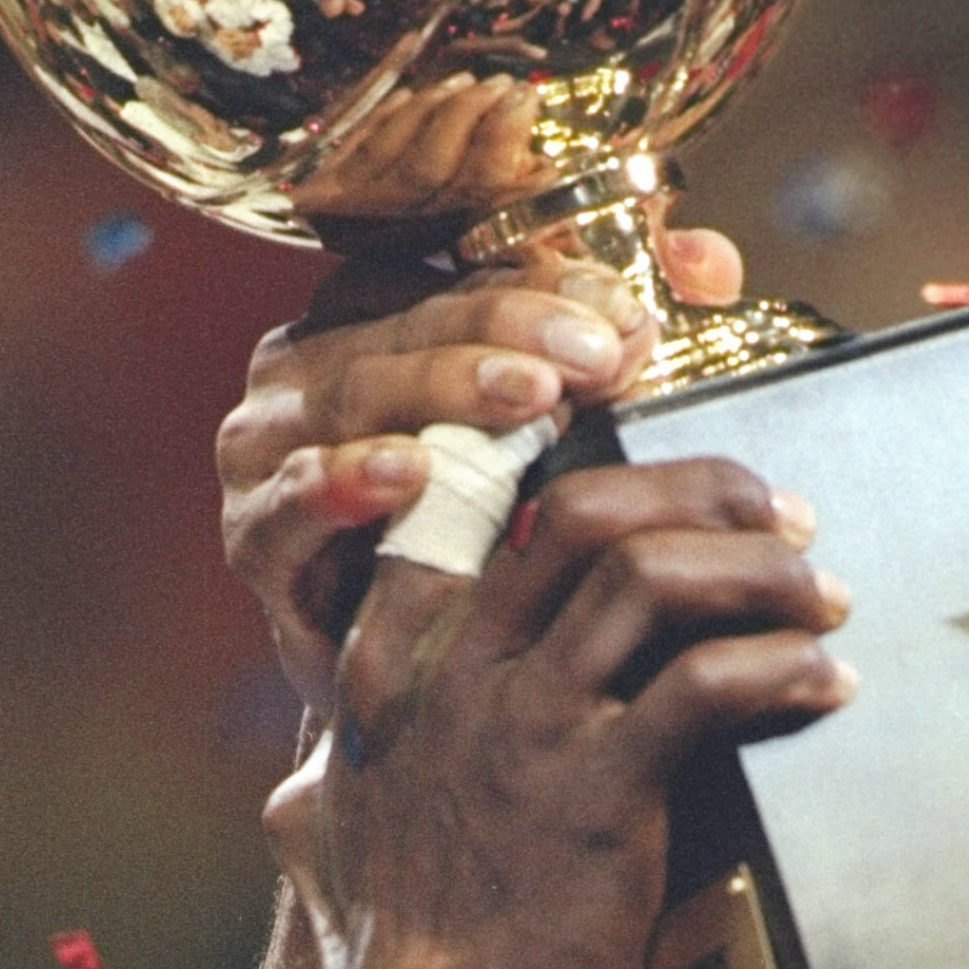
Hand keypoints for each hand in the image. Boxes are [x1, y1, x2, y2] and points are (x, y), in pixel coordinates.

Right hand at [220, 225, 759, 720]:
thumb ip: (621, 342)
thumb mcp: (557, 442)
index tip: (631, 310)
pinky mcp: (255, 537)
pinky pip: (291, 500)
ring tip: (534, 401)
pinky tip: (411, 474)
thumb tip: (712, 262)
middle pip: (413, 321)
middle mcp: (312, 367)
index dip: (547, 278)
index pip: (458, 269)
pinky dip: (342, 482)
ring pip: (356, 392)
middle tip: (598, 354)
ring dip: (447, 391)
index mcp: (380, 317)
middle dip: (513, 330)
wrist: (415, 706)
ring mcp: (270, 450)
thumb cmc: (487, 553)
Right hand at [268, 456, 852, 968]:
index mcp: (394, 665)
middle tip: (779, 517)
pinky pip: (704, 685)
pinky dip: (780, 669)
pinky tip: (825, 685)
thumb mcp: (326, 841)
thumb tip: (300, 787)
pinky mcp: (598, 793)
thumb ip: (329, 782)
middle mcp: (455, 676)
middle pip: (585, 511)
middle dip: (701, 491)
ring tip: (824, 592)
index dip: (593, 474)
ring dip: (759, 571)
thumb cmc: (392, 958)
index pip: (488, 509)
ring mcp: (525, 729)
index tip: (665, 494)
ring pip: (651, 576)